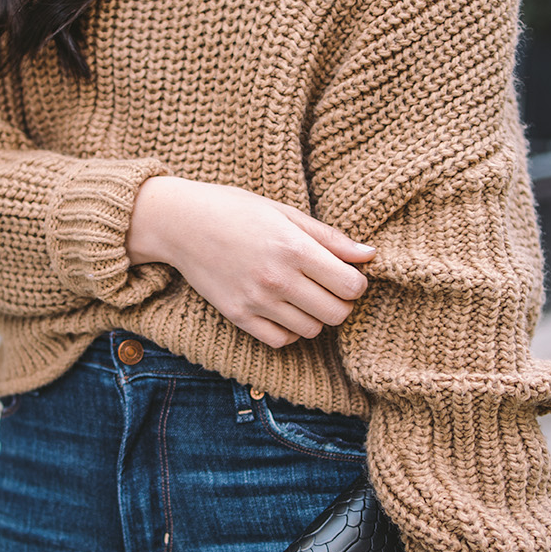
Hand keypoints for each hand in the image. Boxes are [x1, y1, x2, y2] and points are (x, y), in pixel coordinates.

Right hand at [126, 176, 374, 347]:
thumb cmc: (236, 210)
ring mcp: (256, 301)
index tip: (346, 274)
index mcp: (294, 247)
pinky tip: (284, 311)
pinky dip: (290, 331)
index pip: (351, 285)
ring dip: (315, 316)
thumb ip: (329, 238)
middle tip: (330, 289)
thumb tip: (369, 255)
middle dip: (342, 303)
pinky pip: (281, 341)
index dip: (356, 283)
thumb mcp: (285, 213)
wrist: (181, 223)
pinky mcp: (238, 316)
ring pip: (312, 330)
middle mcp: (277, 278)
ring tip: (304, 296)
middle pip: (337, 313)